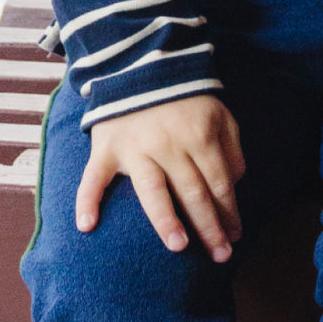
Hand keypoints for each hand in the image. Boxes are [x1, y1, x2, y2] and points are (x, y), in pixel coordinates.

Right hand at [76, 94, 244, 261]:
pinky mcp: (107, 147)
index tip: (235, 237)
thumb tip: (234, 184)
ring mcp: (136, 148)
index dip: (229, 213)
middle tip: (220, 255)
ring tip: (178, 247)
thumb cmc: (184, 97)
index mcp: (199, 136)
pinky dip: (87, 199)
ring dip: (166, 220)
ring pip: (152, 190)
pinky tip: (87, 226)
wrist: (140, 66)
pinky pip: (94, 176)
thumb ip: (231, 147)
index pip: (219, 183)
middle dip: (209, 227)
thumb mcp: (219, 114)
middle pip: (193, 193)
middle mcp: (169, 145)